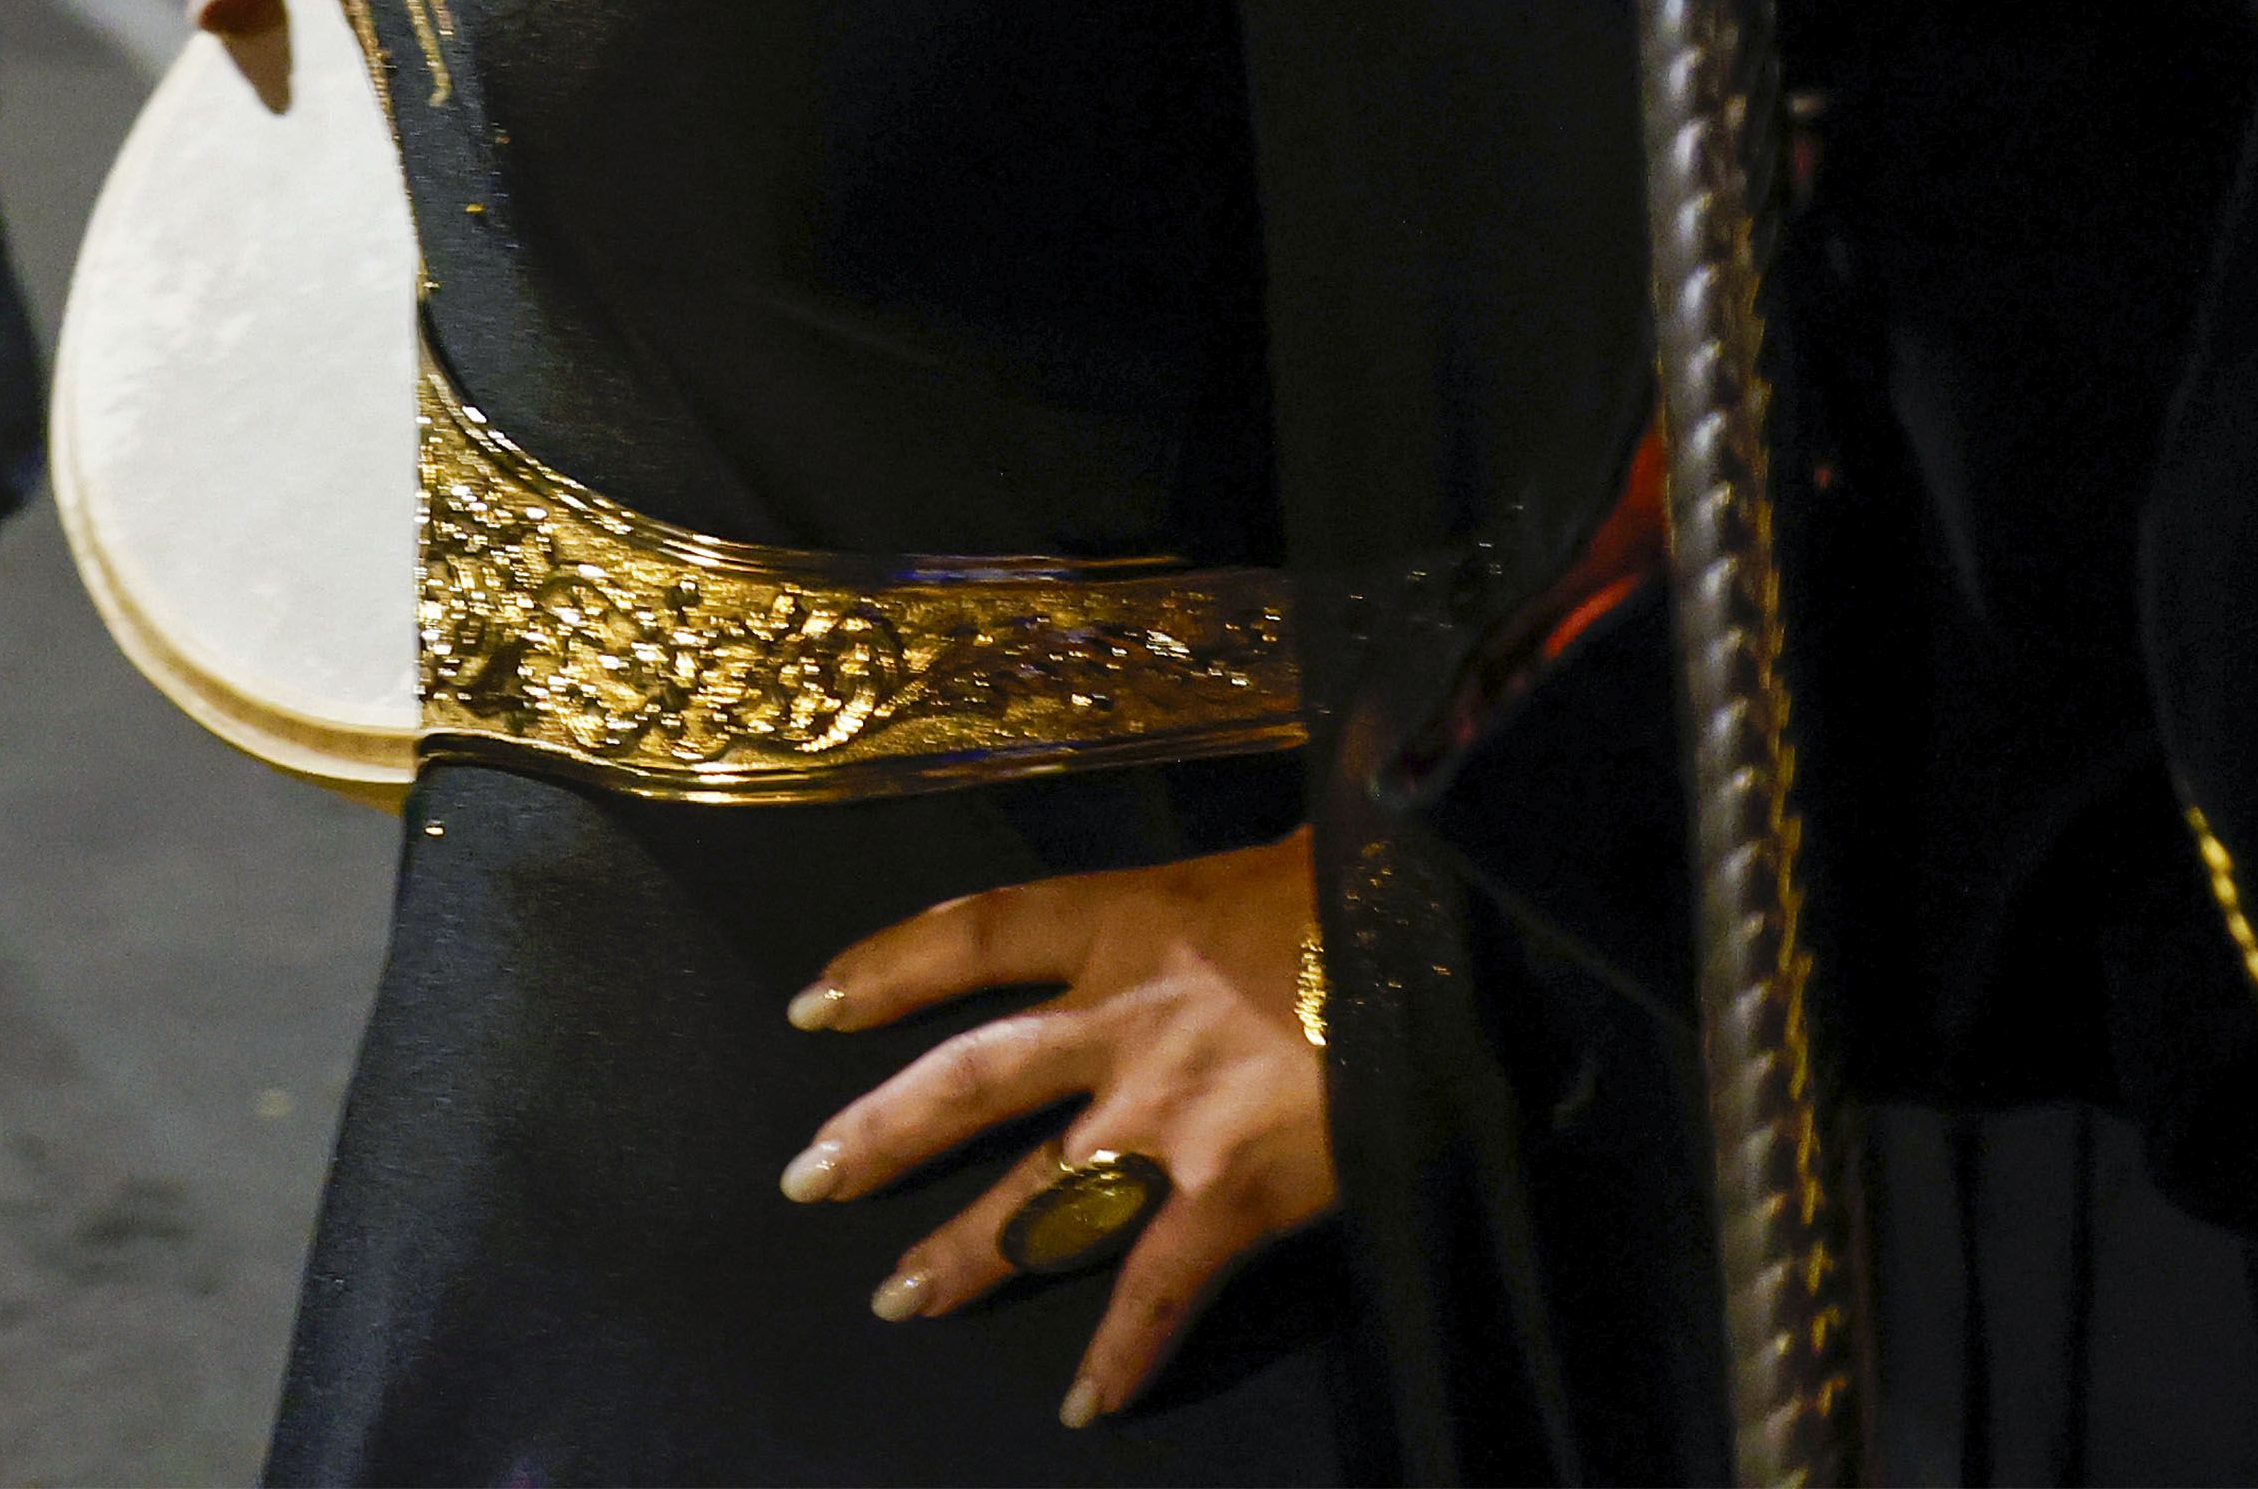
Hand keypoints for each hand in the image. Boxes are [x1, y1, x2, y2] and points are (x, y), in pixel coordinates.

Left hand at [781, 836, 1331, 1428]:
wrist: (1448, 938)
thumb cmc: (1368, 881)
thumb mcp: (1267, 854)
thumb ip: (1203, 899)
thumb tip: (1209, 897)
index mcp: (1125, 920)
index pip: (971, 937)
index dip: (885, 967)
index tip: (814, 1004)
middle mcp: (1122, 1020)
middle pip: (968, 1082)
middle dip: (882, 1134)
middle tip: (809, 1179)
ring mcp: (1168, 1114)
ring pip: (1038, 1197)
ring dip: (966, 1254)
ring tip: (901, 1295)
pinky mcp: (1231, 1193)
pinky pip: (1158, 1287)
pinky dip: (1122, 1353)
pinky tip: (1086, 1404)